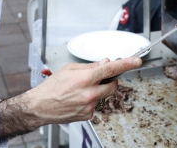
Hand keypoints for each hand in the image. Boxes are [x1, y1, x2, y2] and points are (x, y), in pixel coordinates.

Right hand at [0, 57, 141, 138]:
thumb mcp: (69, 69)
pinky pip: (96, 105)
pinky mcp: (88, 115)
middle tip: (99, 79)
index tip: (136, 61)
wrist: (40, 106)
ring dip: (97, 91)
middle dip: (110, 81)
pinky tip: (78, 100)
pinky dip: (91, 101)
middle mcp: (89, 93)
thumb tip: (105, 63)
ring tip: (80, 91)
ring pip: (104, 95)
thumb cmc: (52, 87)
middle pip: (113, 85)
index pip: (111, 69)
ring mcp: (89, 105)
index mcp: (85, 78)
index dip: (126, 63)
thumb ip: (90, 66)